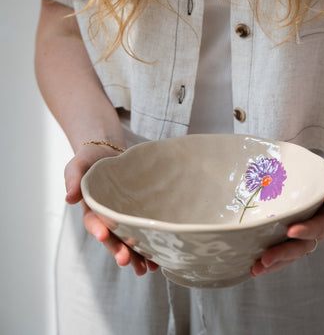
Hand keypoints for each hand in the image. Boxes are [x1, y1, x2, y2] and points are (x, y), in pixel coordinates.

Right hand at [64, 143, 158, 275]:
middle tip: (125, 260)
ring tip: (144, 269)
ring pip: (127, 240)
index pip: (92, 221)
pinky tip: (157, 259)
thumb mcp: (77, 164)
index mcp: (90, 207)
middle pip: (111, 237)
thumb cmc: (89, 159)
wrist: (107, 150)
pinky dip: (148, 246)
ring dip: (135, 256)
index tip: (102, 235)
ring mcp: (122, 216)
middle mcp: (106, 217)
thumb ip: (72, 178)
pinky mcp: (136, 213)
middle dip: (117, 250)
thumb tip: (69, 198)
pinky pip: (141, 232)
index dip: (96, 228)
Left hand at [250, 160, 323, 276]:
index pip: (318, 227)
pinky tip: (254, 262)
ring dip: (273, 262)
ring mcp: (306, 232)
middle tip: (264, 260)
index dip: (305, 231)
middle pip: (301, 247)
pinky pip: (283, 245)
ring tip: (255, 269)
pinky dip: (271, 256)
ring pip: (290, 252)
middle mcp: (317, 230)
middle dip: (282, 254)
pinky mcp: (295, 230)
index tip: (290, 231)